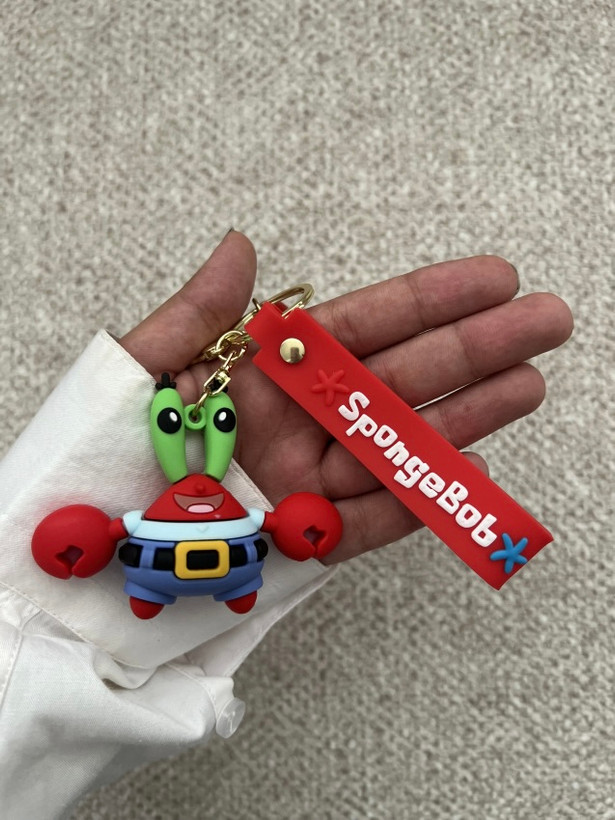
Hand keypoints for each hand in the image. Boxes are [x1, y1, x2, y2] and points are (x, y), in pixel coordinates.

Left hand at [120, 231, 572, 562]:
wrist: (78, 551)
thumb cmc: (101, 452)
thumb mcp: (142, 369)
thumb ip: (199, 314)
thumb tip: (241, 246)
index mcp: (266, 371)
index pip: (362, 326)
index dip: (430, 300)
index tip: (492, 276)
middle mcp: (299, 421)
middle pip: (400, 380)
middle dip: (476, 348)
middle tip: (546, 320)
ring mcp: (308, 481)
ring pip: (401, 444)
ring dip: (468, 414)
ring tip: (531, 381)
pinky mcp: (308, 541)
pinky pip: (376, 518)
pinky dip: (422, 494)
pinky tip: (475, 459)